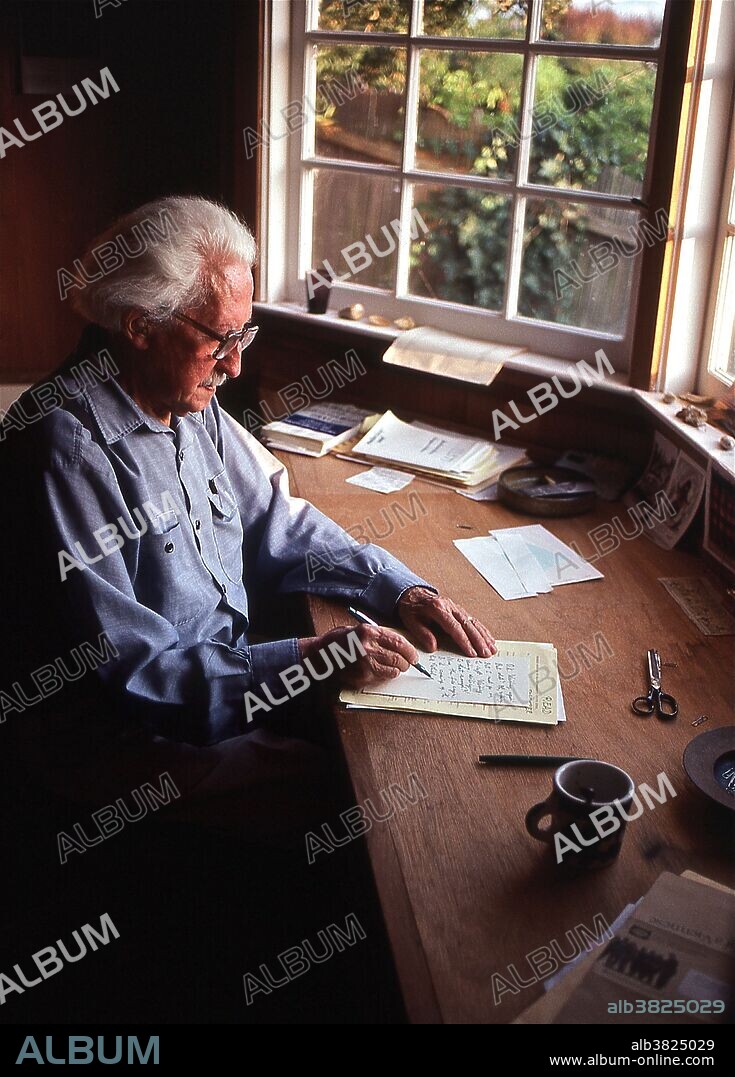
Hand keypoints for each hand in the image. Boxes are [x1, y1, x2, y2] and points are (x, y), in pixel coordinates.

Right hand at [298, 624, 418, 687]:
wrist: (320, 655)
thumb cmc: (340, 640)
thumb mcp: (359, 630)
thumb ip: (379, 635)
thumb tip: (401, 645)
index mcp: (368, 632)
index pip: (398, 642)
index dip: (410, 650)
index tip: (414, 655)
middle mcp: (368, 647)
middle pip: (398, 658)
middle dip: (406, 662)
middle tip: (407, 664)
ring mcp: (365, 664)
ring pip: (393, 670)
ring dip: (397, 670)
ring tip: (395, 668)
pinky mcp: (362, 677)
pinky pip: (382, 678)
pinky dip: (386, 676)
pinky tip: (381, 671)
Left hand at [397, 587, 495, 657]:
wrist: (412, 594)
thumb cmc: (412, 609)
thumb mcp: (411, 621)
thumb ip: (422, 634)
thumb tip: (433, 647)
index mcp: (438, 609)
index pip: (454, 627)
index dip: (464, 641)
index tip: (471, 652)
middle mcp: (450, 607)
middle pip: (468, 625)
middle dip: (478, 641)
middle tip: (485, 654)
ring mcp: (456, 608)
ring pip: (473, 623)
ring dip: (484, 636)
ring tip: (492, 649)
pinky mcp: (459, 611)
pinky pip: (473, 620)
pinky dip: (483, 631)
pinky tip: (490, 639)